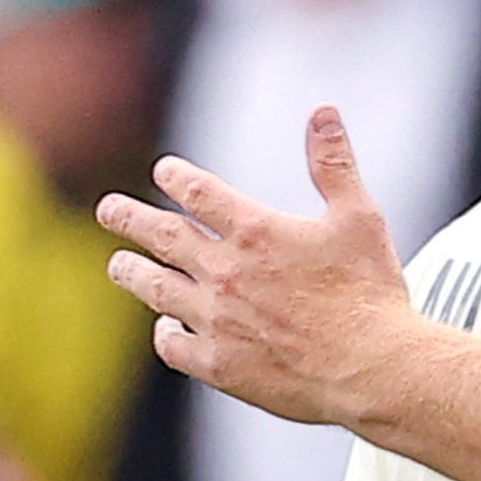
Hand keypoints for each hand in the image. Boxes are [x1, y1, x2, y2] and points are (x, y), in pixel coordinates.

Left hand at [98, 106, 408, 426]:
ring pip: (156, 288)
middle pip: (161, 236)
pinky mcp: (220, 364)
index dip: (176, 177)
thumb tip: (324, 112)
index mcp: (255, 232)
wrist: (372, 368)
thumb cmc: (370, 292)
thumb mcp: (360, 217)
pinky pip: (173, 344)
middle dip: (128, 218)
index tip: (166, 172)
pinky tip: (167, 324)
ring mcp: (217, 321)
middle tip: (108, 209)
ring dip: (132, 271)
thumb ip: (335, 164)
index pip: (198, 192)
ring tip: (119, 264)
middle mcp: (225, 273)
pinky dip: (165, 330)